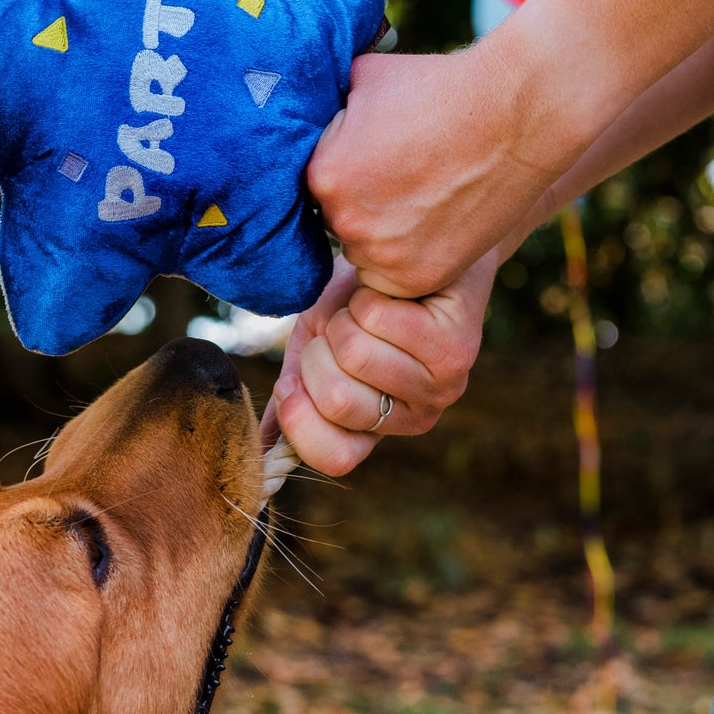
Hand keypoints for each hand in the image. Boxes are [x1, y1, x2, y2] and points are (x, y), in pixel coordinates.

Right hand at [261, 252, 497, 476]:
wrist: (410, 255)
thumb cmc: (358, 307)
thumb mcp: (315, 352)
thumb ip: (291, 397)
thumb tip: (258, 448)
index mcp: (378, 429)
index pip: (335, 458)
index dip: (298, 420)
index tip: (291, 381)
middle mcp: (416, 418)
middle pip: (337, 400)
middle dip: (319, 352)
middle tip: (341, 331)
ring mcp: (442, 385)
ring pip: (356, 355)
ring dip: (346, 319)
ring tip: (366, 310)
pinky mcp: (455, 345)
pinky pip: (380, 319)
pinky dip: (368, 294)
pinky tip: (390, 294)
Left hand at [307, 46, 583, 300]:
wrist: (516, 113)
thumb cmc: (440, 87)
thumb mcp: (363, 78)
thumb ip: (325, 109)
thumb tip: (296, 110)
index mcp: (322, 173)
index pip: (312, 187)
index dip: (343, 170)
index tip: (374, 158)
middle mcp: (345, 220)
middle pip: (337, 223)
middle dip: (362, 204)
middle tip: (403, 176)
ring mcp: (383, 255)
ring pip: (366, 253)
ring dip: (386, 233)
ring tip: (425, 195)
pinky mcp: (420, 278)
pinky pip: (398, 277)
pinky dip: (414, 255)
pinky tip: (439, 218)